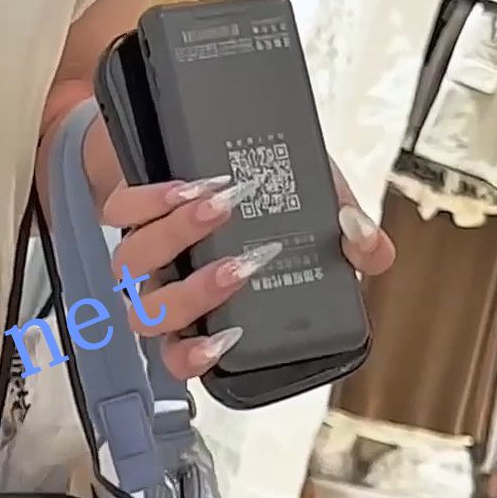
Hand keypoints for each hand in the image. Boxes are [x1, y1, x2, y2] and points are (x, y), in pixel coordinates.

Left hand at [104, 159, 396, 379]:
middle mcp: (164, 286)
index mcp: (204, 309)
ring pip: (132, 265)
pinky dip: (153, 200)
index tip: (226, 342)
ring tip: (225, 206)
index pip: (182, 357)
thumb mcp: (315, 214)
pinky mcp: (126, 204)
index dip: (193, 360)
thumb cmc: (264, 194)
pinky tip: (192, 185)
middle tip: (243, 265)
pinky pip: (122, 211)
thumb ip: (348, 240)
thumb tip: (374, 251)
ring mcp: (142, 247)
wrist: (213, 137)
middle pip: (153, 316)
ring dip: (179, 238)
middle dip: (198, 294)